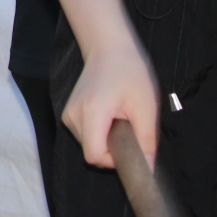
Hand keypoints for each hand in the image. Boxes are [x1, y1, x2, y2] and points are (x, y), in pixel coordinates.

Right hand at [61, 37, 162, 170]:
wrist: (109, 48)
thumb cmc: (130, 72)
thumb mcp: (146, 106)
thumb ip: (146, 140)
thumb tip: (148, 168)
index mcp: (92, 112)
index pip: (94, 156)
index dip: (113, 161)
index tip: (130, 147)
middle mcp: (74, 115)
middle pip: (92, 153)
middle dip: (113, 150)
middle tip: (129, 129)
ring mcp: (68, 114)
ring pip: (88, 146)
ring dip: (106, 142)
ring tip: (119, 119)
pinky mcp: (69, 114)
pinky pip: (85, 137)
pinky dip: (99, 135)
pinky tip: (109, 117)